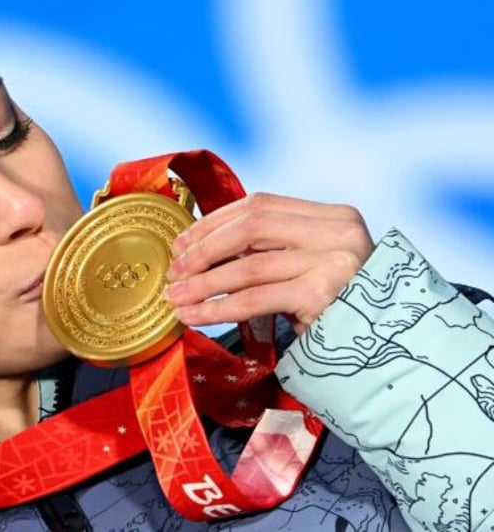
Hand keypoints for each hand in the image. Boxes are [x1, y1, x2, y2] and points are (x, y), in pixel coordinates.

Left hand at [164, 192, 373, 334]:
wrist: (387, 356)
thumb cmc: (340, 313)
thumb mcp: (310, 268)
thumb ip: (273, 250)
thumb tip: (204, 248)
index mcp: (333, 216)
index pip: (260, 205)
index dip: (215, 222)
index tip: (183, 242)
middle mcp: (338, 231)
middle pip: (250, 226)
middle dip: (204, 248)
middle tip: (175, 270)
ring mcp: (334, 261)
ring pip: (248, 265)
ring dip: (202, 282)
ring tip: (176, 297)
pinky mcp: (323, 295)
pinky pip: (254, 298)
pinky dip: (218, 308)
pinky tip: (195, 316)